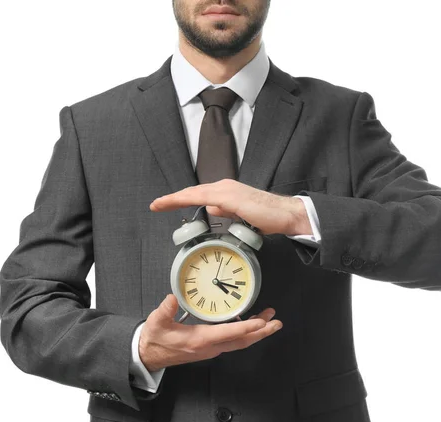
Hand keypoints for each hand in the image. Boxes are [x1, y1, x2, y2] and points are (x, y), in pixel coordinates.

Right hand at [139, 294, 282, 371]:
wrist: (149, 356)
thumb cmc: (155, 339)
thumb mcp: (156, 322)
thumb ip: (165, 310)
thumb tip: (171, 299)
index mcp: (200, 340)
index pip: (229, 333)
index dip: (247, 327)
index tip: (262, 321)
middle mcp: (210, 347)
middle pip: (242, 341)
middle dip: (261, 332)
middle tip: (276, 322)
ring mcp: (211, 349)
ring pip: (239, 342)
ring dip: (256, 332)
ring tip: (269, 320)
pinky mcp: (210, 347)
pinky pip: (233, 341)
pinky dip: (245, 333)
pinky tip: (250, 324)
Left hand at [149, 179, 312, 235]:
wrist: (285, 214)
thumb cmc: (267, 216)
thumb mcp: (241, 215)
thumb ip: (226, 211)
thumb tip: (213, 209)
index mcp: (226, 191)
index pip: (198, 195)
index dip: (181, 199)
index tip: (164, 205)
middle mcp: (224, 187)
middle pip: (193, 192)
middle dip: (172, 198)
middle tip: (155, 204)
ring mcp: (226, 190)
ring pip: (195, 192)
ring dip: (176, 198)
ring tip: (160, 204)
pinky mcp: (230, 196)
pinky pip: (203, 197)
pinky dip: (187, 198)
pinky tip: (177, 202)